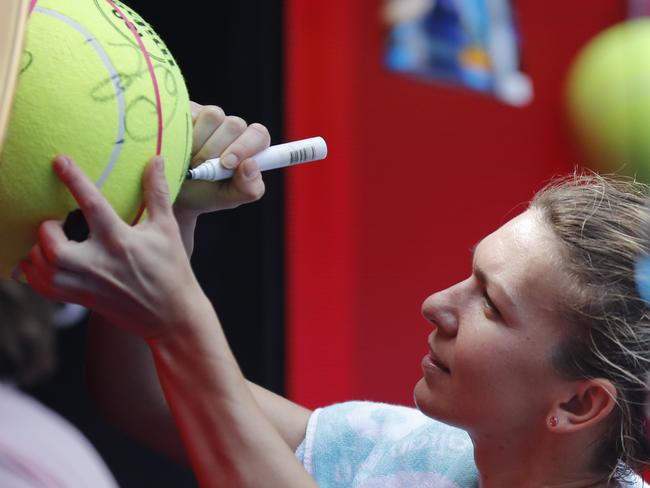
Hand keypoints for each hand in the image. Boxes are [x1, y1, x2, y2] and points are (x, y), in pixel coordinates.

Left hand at [21, 155, 208, 340]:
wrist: (173, 316)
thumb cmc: (172, 269)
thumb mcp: (167, 228)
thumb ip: (157, 192)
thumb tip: (156, 160)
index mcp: (121, 241)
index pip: (92, 204)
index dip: (74, 179)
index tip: (60, 160)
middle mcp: (99, 264)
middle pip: (53, 246)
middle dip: (46, 228)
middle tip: (56, 221)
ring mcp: (88, 285)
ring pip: (44, 269)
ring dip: (38, 251)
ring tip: (48, 240)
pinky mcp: (82, 299)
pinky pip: (45, 288)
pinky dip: (36, 273)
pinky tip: (43, 261)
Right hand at [174, 102, 269, 215]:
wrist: (173, 190)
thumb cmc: (205, 193)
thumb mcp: (228, 198)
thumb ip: (249, 188)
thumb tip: (251, 165)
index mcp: (249, 147)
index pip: (259, 135)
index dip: (244, 147)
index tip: (226, 164)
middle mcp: (232, 129)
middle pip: (235, 125)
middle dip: (215, 150)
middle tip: (200, 168)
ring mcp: (210, 117)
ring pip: (213, 115)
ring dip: (198, 141)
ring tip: (188, 159)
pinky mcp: (188, 110)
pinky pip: (189, 112)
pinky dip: (181, 133)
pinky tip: (175, 146)